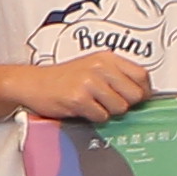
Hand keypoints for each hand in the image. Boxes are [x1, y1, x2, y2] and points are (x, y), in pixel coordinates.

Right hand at [20, 52, 154, 119]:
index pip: (142, 76)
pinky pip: (101, 116)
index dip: (143, 91)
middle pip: (135, 95)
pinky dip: (93, 117)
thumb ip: (117, 76)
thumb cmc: (64, 78)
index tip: (135, 98)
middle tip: (109, 103)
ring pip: (120, 108)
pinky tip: (81, 109)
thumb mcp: (93, 67)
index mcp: (107, 58)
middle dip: (125, 104)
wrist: (32, 83)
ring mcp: (89, 82)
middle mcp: (100, 67)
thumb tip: (143, 94)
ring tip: (92, 104)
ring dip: (108, 112)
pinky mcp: (78, 98)